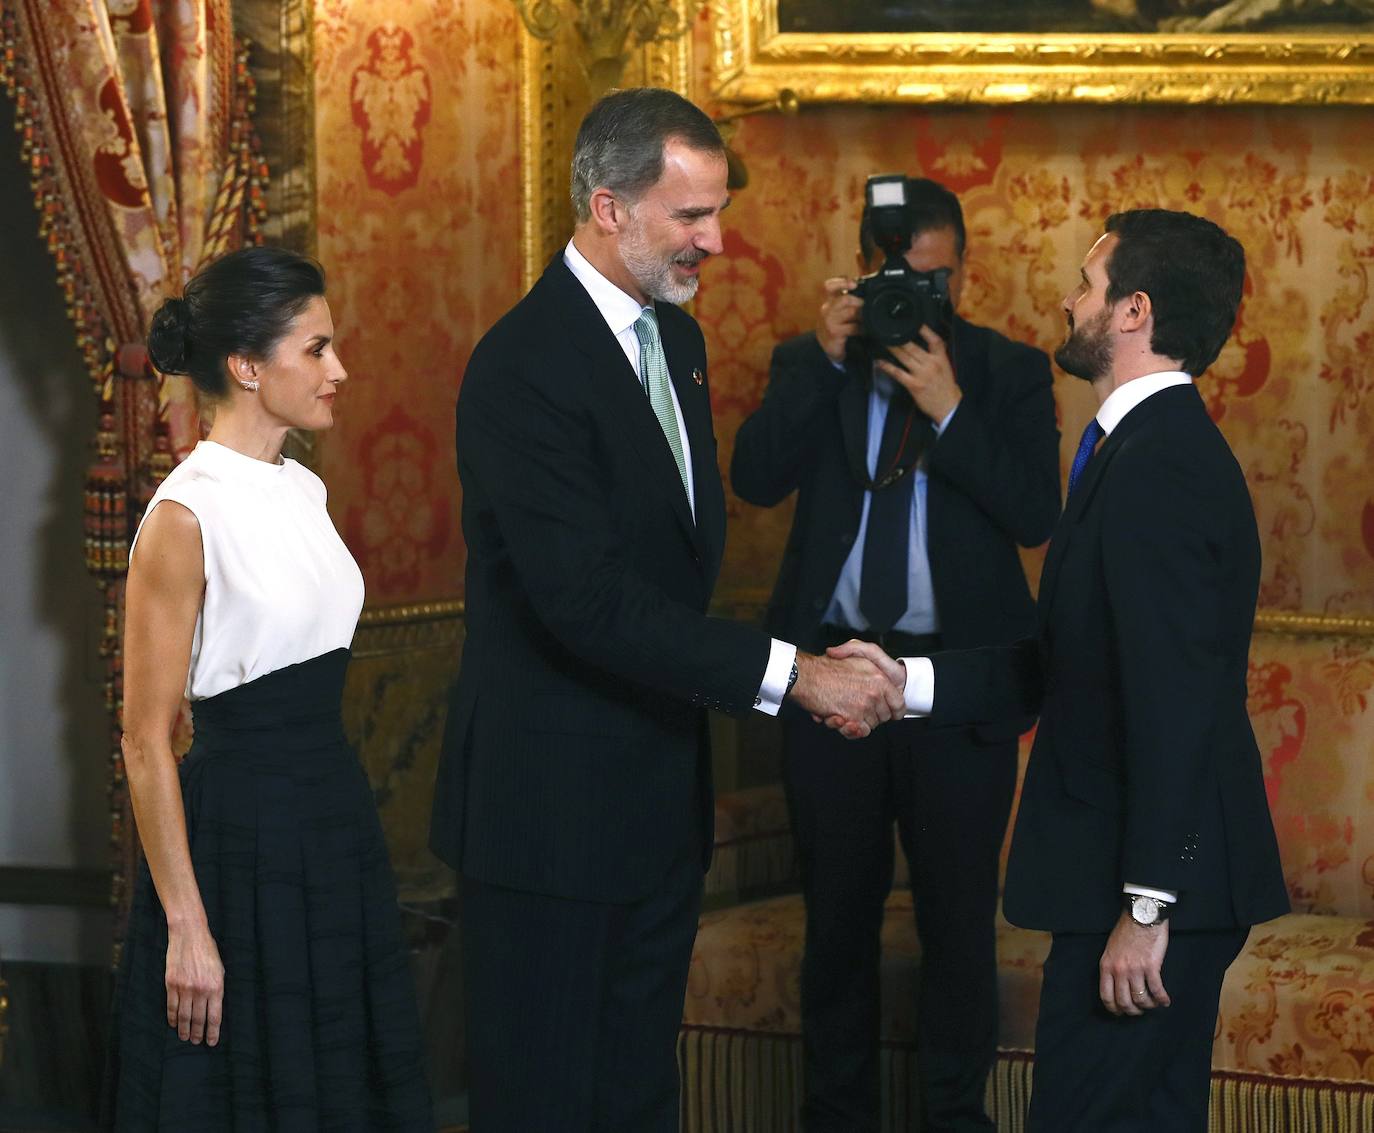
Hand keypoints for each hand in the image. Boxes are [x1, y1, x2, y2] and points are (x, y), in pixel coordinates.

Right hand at [166, 919, 224, 1044]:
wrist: (189, 935)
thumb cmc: (208, 951)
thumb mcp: (219, 969)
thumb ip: (217, 989)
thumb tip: (213, 1007)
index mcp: (216, 986)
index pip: (214, 1016)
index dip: (212, 1032)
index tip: (211, 1042)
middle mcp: (200, 990)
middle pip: (198, 1019)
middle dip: (198, 1033)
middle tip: (197, 1042)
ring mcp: (184, 988)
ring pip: (183, 1016)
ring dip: (184, 1029)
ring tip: (186, 1038)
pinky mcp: (171, 984)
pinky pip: (171, 1006)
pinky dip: (172, 1018)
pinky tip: (174, 1024)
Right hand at [788, 649, 904, 738]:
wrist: (805, 676)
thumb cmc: (828, 665)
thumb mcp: (856, 651)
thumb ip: (873, 656)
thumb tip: (884, 677)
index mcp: (880, 677)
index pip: (899, 703)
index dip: (893, 710)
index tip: (887, 711)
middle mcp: (875, 692)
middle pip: (884, 716)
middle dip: (872, 715)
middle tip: (856, 706)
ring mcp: (864, 706)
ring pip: (871, 725)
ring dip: (859, 722)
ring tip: (845, 711)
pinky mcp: (851, 718)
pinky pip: (859, 731)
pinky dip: (851, 729)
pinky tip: (840, 718)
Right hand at [815, 277, 862, 363]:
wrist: (825, 347)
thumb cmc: (834, 326)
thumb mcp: (838, 311)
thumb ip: (847, 301)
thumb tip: (866, 292)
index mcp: (829, 301)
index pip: (830, 286)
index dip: (842, 281)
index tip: (854, 284)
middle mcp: (827, 309)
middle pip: (845, 299)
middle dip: (859, 302)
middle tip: (866, 306)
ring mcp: (829, 321)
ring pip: (851, 312)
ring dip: (862, 315)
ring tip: (867, 319)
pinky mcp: (834, 332)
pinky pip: (853, 327)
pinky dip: (862, 329)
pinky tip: (864, 330)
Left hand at [874, 327, 961, 422]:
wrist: (949, 406)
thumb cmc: (946, 387)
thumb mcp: (945, 367)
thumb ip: (935, 355)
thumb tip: (924, 344)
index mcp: (941, 358)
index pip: (933, 340)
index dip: (924, 329)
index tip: (914, 322)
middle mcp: (931, 364)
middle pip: (913, 346)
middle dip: (899, 338)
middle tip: (888, 330)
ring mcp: (922, 374)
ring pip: (904, 357)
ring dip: (891, 348)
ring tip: (881, 341)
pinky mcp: (914, 385)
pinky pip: (898, 373)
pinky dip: (887, 367)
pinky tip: (879, 362)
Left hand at [1099, 911, 1169, 1016]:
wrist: (1141, 916)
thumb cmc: (1126, 931)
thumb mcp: (1111, 949)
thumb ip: (1112, 967)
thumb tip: (1117, 985)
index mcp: (1106, 966)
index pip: (1106, 996)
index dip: (1114, 1009)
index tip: (1121, 1013)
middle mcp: (1119, 970)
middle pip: (1124, 1002)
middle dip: (1133, 1011)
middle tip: (1140, 1010)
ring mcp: (1135, 969)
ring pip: (1141, 999)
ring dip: (1149, 1005)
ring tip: (1153, 1004)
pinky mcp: (1151, 966)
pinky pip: (1157, 990)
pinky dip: (1162, 999)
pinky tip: (1165, 1001)